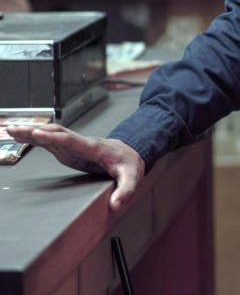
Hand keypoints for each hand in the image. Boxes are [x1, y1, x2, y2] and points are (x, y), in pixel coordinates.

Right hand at [6, 123, 144, 210]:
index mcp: (94, 148)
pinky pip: (49, 141)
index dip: (54, 137)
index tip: (37, 133)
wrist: (131, 153)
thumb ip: (126, 191)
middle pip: (56, 133)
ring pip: (50, 134)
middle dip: (35, 131)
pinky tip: (20, 136)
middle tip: (15, 129)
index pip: (71, 141)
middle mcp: (81, 143)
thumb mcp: (132, 178)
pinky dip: (34, 138)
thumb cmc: (130, 164)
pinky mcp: (69, 150)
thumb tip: (116, 205)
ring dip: (30, 131)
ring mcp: (74, 145)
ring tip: (10, 129)